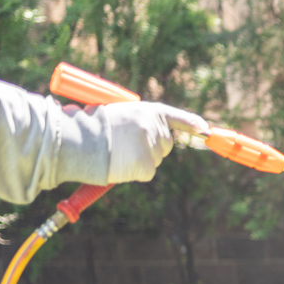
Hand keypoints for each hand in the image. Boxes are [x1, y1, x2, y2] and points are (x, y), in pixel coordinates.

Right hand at [88, 102, 210, 183]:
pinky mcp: (146, 165)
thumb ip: (140, 122)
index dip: (192, 123)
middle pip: (166, 144)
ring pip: (155, 159)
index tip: (205, 129)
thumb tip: (157, 133)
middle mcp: (154, 127)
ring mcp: (152, 146)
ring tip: (117, 153)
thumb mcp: (120, 114)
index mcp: (148, 111)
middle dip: (152, 148)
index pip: (177, 117)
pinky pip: (146, 173)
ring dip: (140, 160)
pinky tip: (119, 165)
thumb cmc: (92, 126)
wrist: (78, 140)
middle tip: (127, 146)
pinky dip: (134, 173)